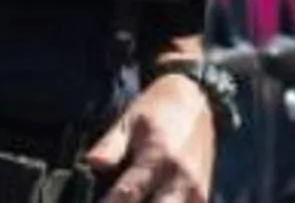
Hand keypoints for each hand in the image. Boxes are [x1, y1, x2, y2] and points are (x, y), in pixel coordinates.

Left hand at [84, 71, 216, 202]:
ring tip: (137, 199)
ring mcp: (195, 190)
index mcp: (158, 157)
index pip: (128, 194)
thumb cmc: (156, 111)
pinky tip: (151, 199)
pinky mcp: (202, 196)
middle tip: (116, 200)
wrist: (196, 102)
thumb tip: (92, 162)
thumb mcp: (130, 121)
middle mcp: (180, 177)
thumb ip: (111, 146)